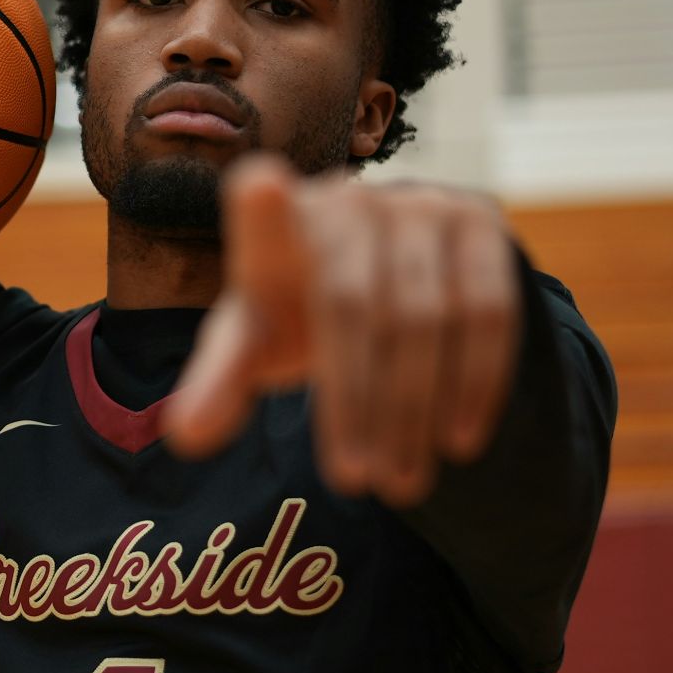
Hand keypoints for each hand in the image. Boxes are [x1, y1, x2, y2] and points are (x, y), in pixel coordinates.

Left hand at [163, 155, 522, 505]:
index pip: (263, 208)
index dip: (264, 204)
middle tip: (354, 483)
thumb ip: (220, 381)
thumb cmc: (299, 310)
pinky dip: (475, 383)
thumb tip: (184, 436)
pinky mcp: (479, 221)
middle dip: (357, 403)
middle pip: (355, 307)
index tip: (260, 189)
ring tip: (401, 483)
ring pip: (428, 316)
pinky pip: (489, 310)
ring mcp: (421, 204)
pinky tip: (458, 441)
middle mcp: (351, 200)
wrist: (385, 271)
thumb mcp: (256, 343)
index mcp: (277, 222)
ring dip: (415, 411)